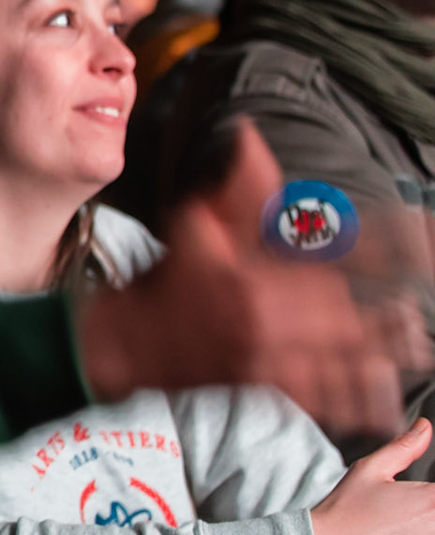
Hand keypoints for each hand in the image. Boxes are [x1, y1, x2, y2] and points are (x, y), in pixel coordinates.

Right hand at [79, 122, 413, 434]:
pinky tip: (384, 400)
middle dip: (386, 311)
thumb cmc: (168, 276)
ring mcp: (267, 357)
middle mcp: (265, 317)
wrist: (129, 339)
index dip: (382, 246)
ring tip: (417, 346)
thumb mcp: (198, 221)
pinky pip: (320, 397)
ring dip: (383, 355)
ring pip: (340, 357)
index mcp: (252, 274)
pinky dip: (355, 401)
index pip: (330, 255)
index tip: (418, 233)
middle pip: (346, 313)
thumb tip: (249, 133)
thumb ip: (238, 188)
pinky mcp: (266, 386)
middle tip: (418, 307)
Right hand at [311, 419, 434, 534]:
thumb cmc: (346, 510)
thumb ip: (405, 447)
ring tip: (415, 519)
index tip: (426, 490)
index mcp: (433, 501)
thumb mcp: (371, 469)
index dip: (433, 490)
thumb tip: (424, 427)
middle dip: (433, 504)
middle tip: (419, 505)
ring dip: (431, 522)